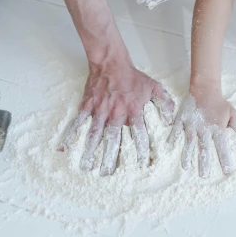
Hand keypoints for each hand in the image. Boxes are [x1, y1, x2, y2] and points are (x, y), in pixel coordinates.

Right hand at [59, 62, 173, 174]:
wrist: (111, 62)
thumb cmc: (132, 77)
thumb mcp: (154, 87)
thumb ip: (165, 104)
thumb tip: (170, 121)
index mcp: (133, 110)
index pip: (139, 134)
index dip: (141, 149)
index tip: (141, 164)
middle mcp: (116, 113)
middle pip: (113, 139)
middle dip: (110, 157)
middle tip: (106, 174)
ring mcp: (100, 110)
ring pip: (94, 134)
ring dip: (90, 151)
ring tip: (86, 167)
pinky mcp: (88, 105)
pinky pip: (79, 122)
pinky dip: (71, 135)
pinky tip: (65, 147)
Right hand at [169, 86, 235, 177]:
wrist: (204, 88)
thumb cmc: (219, 103)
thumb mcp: (232, 113)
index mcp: (218, 128)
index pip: (222, 147)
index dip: (225, 159)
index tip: (228, 171)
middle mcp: (204, 128)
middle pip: (204, 148)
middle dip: (204, 162)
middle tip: (203, 176)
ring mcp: (192, 124)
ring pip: (189, 142)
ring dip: (187, 154)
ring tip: (186, 167)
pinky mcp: (182, 119)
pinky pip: (176, 130)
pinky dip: (173, 137)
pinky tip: (170, 146)